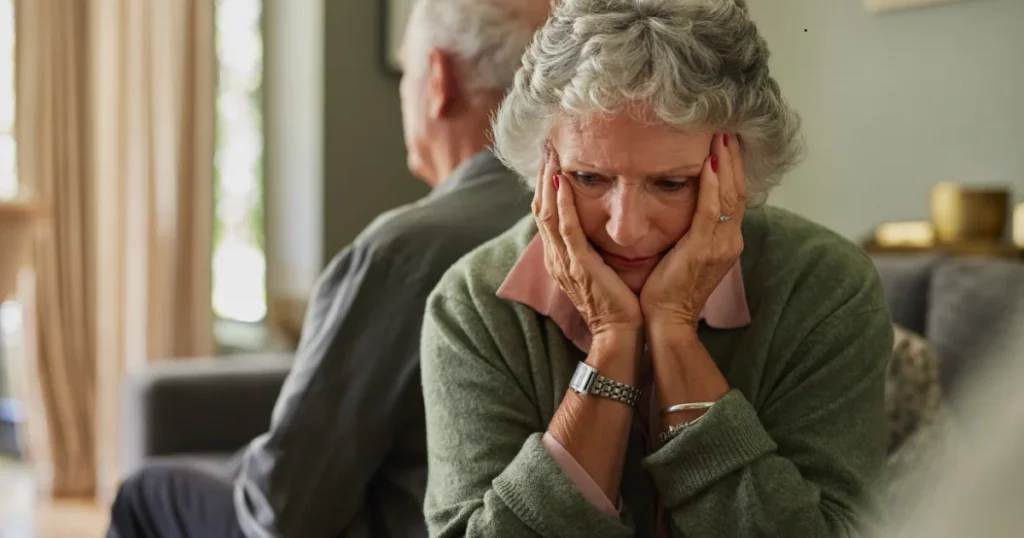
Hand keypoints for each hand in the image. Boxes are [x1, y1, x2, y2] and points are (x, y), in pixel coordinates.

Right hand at [533, 144, 642, 337]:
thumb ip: (596, 246)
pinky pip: (566, 230)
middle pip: (540, 208)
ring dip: (547, 182)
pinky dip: (561, 205)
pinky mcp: (578, 266)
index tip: (551, 157)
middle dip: (542, 176)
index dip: (545, 184)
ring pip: (547, 214)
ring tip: (549, 155)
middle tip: (546, 146)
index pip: (546, 213)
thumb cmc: (619, 302)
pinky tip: (561, 183)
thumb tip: (603, 222)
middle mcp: (556, 257)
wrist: (622, 332)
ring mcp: (564, 261)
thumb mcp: (602, 268)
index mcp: (560, 257)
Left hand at [640, 134, 746, 329]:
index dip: (733, 168)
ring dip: (726, 163)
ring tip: (721, 136)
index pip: (734, 197)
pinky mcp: (704, 249)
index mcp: (726, 242)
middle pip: (738, 190)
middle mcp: (730, 241)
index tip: (726, 142)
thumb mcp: (685, 254)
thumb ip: (691, 230)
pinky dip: (712, 184)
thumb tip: (683, 206)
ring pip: (730, 195)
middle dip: (733, 158)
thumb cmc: (667, 289)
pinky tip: (709, 162)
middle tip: (727, 129)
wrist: (667, 320)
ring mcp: (721, 246)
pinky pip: (712, 209)